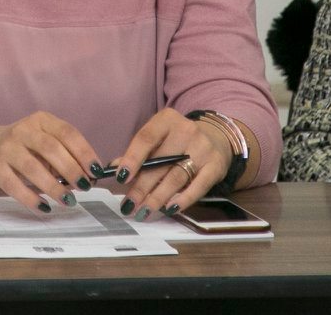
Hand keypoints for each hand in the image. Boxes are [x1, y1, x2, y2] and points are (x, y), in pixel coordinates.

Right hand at [0, 112, 99, 212]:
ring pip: (33, 168)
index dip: (84, 152)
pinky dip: (31, 198)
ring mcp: (6, 147)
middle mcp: (23, 130)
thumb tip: (89, 177)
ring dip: (53, 187)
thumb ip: (64, 155)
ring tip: (68, 200)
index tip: (96, 171)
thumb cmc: (24, 147)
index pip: (67, 133)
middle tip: (84, 187)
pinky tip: (44, 207)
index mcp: (41, 120)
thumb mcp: (44, 142)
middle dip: (71, 170)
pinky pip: (14, 185)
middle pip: (51, 149)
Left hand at [105, 109, 232, 219]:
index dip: (132, 158)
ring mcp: (203, 148)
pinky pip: (198, 187)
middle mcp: (186, 130)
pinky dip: (183, 199)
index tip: (121, 177)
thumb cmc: (178, 141)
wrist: (215, 138)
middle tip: (129, 205)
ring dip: (157, 198)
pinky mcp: (216, 165)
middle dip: (141, 187)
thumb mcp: (158, 139)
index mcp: (167, 119)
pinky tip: (169, 209)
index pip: (146, 138)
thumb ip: (138, 153)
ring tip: (144, 211)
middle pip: (160, 163)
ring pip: (176, 178)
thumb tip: (114, 169)